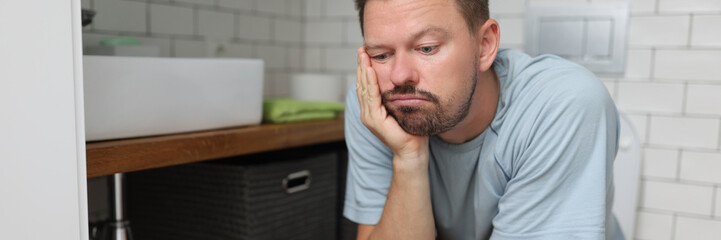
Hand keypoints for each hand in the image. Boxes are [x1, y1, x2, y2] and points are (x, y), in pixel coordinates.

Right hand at [356, 47, 428, 161]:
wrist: (413, 149)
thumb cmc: (411, 129)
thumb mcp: (402, 107)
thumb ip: (397, 95)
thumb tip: (401, 79)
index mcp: (372, 109)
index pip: (366, 85)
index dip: (365, 69)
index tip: (366, 53)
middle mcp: (367, 112)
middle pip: (362, 84)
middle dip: (361, 66)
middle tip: (361, 49)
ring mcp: (369, 117)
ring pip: (364, 88)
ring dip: (364, 70)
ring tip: (363, 55)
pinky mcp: (374, 120)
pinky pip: (371, 97)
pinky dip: (371, 83)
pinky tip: (371, 71)